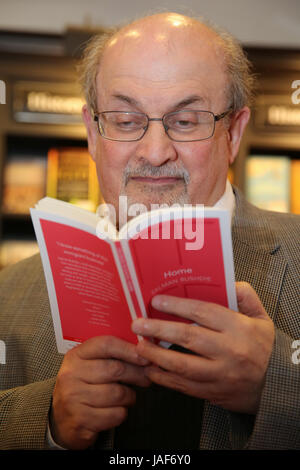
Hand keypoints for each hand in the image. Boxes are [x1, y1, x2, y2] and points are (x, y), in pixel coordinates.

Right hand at [50, 336, 150, 448]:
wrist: (61, 420)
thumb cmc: (82, 388)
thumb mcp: (88, 365)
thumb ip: (109, 355)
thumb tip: (142, 351)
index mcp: (75, 356)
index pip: (105, 345)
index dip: (128, 349)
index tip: (144, 355)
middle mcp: (71, 375)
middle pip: (115, 369)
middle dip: (137, 374)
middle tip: (147, 377)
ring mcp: (74, 398)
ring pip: (118, 394)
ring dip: (130, 396)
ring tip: (128, 396)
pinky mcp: (81, 420)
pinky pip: (115, 414)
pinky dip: (122, 412)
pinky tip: (117, 410)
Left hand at [131, 282, 274, 413]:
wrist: (277, 386)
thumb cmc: (265, 348)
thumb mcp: (261, 318)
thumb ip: (244, 296)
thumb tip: (227, 281)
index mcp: (239, 328)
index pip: (203, 312)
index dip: (178, 305)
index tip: (157, 301)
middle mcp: (229, 350)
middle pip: (188, 337)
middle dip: (159, 329)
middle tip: (138, 324)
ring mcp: (220, 374)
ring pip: (182, 365)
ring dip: (157, 356)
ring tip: (139, 347)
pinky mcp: (214, 392)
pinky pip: (185, 387)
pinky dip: (165, 380)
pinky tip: (151, 371)